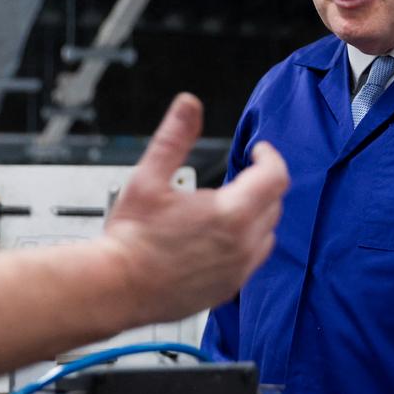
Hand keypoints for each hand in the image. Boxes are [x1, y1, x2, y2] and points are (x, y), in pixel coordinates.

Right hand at [103, 93, 288, 323]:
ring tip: (229, 206)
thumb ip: (174, 138)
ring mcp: (239, 269)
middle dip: (262, 184)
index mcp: (230, 213)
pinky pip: (253, 259)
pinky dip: (247, 242)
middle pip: (274, 203)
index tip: (258, 151)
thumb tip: (188, 105)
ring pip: (268, 233)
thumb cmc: (131, 238)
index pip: (276, 177)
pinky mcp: (230, 288)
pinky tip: (221, 237)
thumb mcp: (148, 177)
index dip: (270, 157)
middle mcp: (243, 244)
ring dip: (257, 214)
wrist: (117, 287)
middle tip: (239, 176)